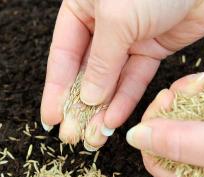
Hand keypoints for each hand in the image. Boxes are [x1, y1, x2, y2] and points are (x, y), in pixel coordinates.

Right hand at [40, 0, 203, 148]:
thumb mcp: (117, 19)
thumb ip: (101, 62)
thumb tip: (88, 98)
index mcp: (82, 8)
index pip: (62, 55)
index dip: (55, 89)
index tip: (51, 118)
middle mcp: (102, 25)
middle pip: (85, 72)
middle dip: (79, 106)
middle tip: (73, 135)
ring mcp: (128, 39)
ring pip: (111, 81)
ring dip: (102, 110)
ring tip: (93, 137)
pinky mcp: (152, 49)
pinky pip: (135, 79)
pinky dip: (125, 99)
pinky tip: (114, 120)